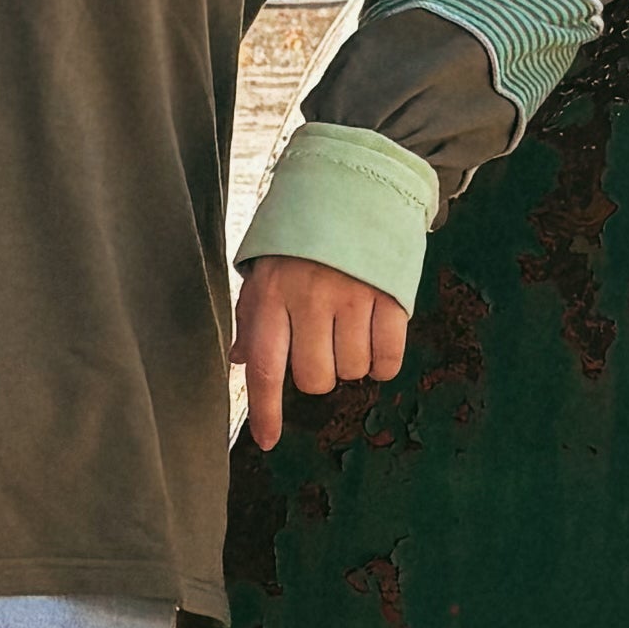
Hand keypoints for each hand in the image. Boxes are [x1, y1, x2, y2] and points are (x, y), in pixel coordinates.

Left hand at [233, 255, 407, 452]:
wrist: (355, 186)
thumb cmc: (303, 239)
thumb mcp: (266, 271)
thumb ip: (253, 318)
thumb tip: (239, 362)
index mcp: (270, 295)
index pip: (263, 367)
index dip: (266, 410)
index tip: (268, 441)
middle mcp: (308, 299)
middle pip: (314, 378)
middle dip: (320, 372)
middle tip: (323, 341)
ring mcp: (351, 297)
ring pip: (353, 370)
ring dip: (353, 361)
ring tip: (350, 325)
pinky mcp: (389, 295)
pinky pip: (388, 358)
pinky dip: (385, 362)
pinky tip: (377, 338)